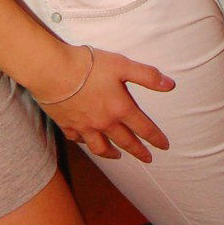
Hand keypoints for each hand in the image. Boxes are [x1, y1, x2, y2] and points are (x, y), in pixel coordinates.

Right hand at [35, 47, 172, 162]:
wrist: (53, 71)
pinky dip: (85, 143)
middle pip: (125, 141)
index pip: (144, 128)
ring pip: (100, 147)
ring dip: (112, 154)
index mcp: (120, 108)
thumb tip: (170, 85)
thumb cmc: (89, 66)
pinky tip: (87, 142)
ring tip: (118, 156)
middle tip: (147, 159)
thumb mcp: (123, 65)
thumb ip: (147, 76)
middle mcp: (104, 122)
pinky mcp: (66, 124)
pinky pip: (78, 140)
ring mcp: (84, 126)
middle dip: (138, 151)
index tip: (164, 146)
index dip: (156, 138)